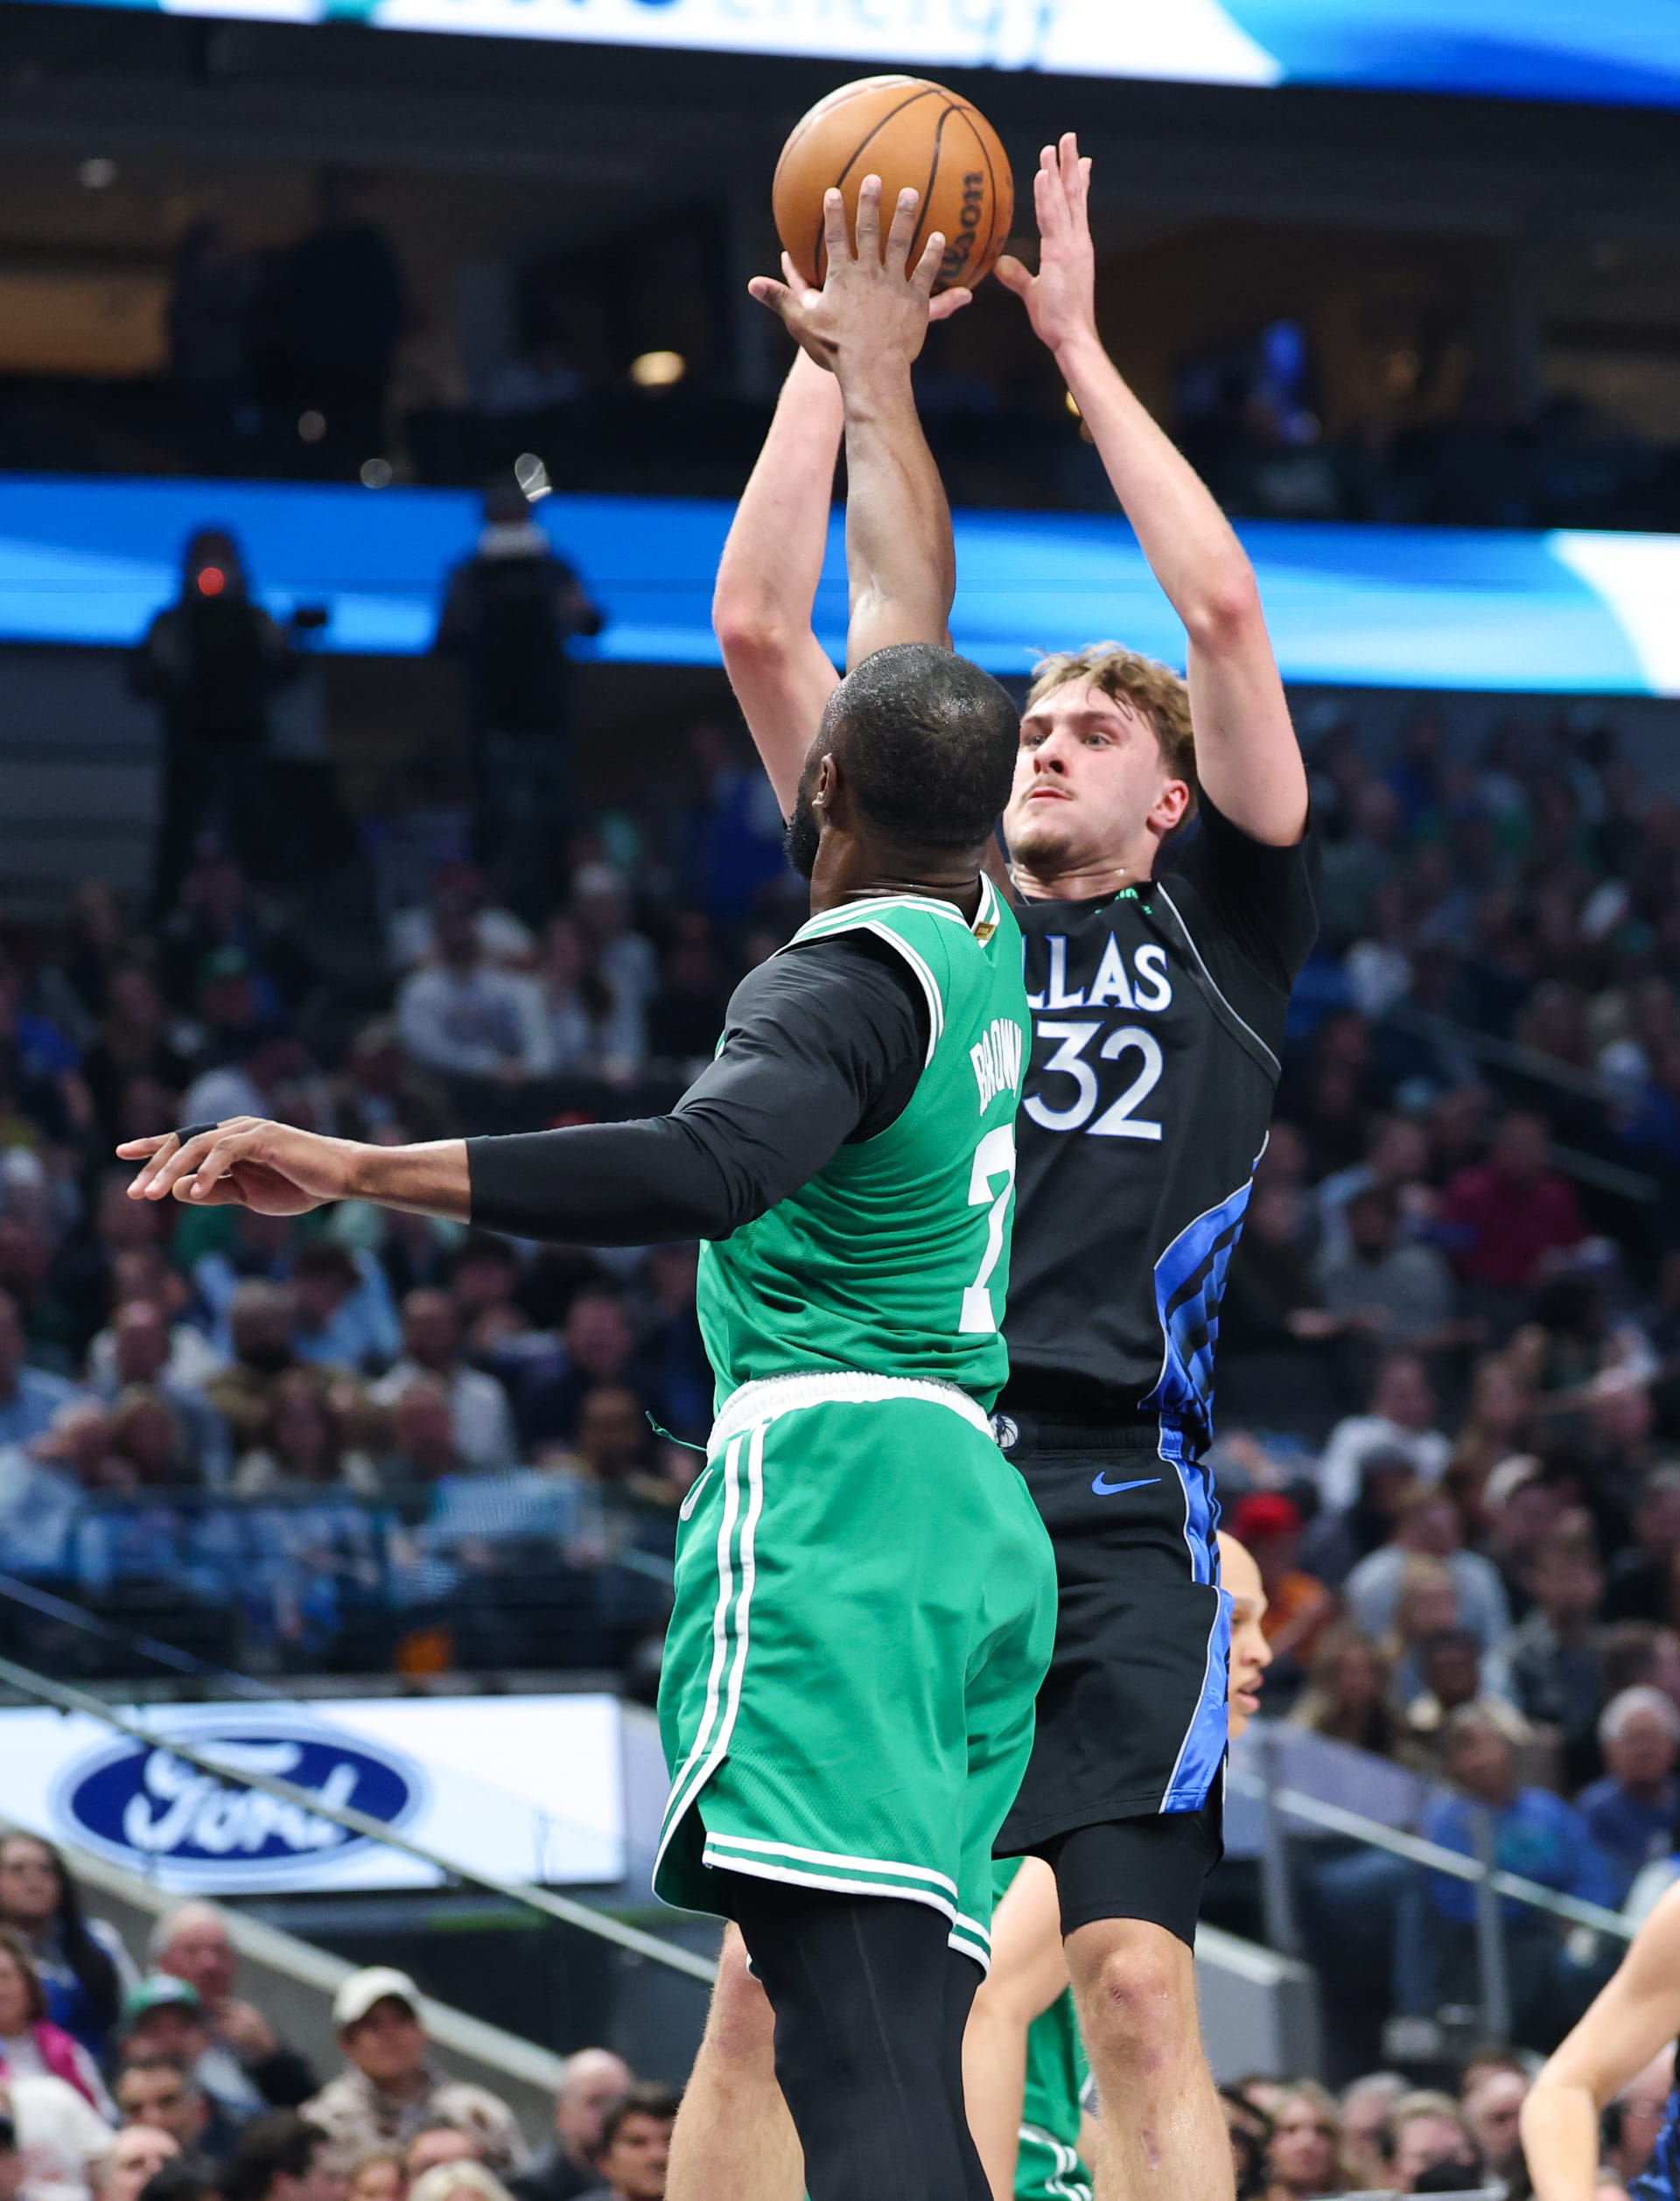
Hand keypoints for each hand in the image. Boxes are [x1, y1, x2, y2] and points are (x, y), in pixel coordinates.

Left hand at [118, 1119, 357, 1215]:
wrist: (342, 1178)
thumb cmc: (299, 1185)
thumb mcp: (247, 1197)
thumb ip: (213, 1192)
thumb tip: (176, 1190)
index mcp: (230, 1142)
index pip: (183, 1141)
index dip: (152, 1147)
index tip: (122, 1154)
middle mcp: (234, 1129)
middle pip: (183, 1142)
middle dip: (154, 1166)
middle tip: (135, 1193)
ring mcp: (248, 1130)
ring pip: (198, 1145)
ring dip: (172, 1170)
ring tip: (154, 1194)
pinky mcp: (264, 1137)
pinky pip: (226, 1151)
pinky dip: (208, 1170)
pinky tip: (196, 1190)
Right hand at [750, 176, 964, 379]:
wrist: (871, 369)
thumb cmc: (835, 349)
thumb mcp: (803, 323)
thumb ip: (781, 298)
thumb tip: (752, 284)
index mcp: (842, 276)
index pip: (836, 238)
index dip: (833, 214)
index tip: (833, 191)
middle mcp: (869, 273)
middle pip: (870, 231)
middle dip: (870, 202)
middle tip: (874, 178)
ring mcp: (894, 284)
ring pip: (900, 243)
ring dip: (905, 216)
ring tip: (910, 193)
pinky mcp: (915, 301)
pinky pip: (927, 273)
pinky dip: (933, 255)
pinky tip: (941, 237)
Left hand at [995, 133, 1097, 357]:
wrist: (1072, 336)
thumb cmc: (1057, 321)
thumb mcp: (1033, 293)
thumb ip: (1017, 276)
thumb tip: (999, 264)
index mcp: (1075, 248)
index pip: (1077, 208)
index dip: (1078, 184)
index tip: (1081, 162)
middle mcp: (1077, 241)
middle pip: (1075, 195)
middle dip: (1071, 164)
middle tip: (1069, 138)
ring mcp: (1072, 245)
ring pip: (1066, 199)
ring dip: (1059, 169)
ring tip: (1056, 143)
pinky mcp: (1062, 253)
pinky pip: (1052, 217)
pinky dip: (1047, 195)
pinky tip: (1042, 174)